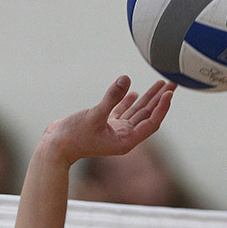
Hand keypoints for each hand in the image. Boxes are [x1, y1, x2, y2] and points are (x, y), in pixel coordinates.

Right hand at [43, 76, 175, 164]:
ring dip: (148, 98)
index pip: (151, 123)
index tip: (169, 93)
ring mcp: (115, 131)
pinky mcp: (105, 126)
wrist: (54, 147)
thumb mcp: (94, 115)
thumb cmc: (72, 136)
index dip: (162, 108)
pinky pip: (122, 112)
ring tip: (160, 83)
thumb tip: (126, 79)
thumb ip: (111, 97)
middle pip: (148, 116)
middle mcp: (124, 137)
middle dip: (160, 99)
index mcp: (126, 141)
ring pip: (136, 112)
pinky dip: (129, 102)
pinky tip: (135, 92)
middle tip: (172, 83)